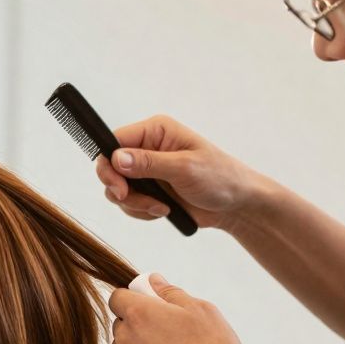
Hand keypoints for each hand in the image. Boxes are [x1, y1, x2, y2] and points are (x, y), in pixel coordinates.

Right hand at [95, 116, 262, 232]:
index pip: (114, 142)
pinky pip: (128, 202)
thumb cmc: (219, 178)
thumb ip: (148, 163)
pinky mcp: (149, 190)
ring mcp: (146, 170)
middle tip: (137, 202)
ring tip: (160, 208)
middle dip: (122, 190)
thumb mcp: (184, 168)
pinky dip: (141, 211)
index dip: (109, 165)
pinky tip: (163, 210)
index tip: (119, 188)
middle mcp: (147, 148)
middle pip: (111, 168)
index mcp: (155, 131)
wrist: (235, 205)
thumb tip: (117, 158)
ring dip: (134, 204)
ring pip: (117, 188)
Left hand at [108, 275, 252, 343]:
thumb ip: (170, 292)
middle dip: (138, 322)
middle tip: (169, 329)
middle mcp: (123, 338)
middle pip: (121, 323)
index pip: (118, 297)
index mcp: (138, 313)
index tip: (153, 304)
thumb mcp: (200, 310)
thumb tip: (152, 280)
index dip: (134, 297)